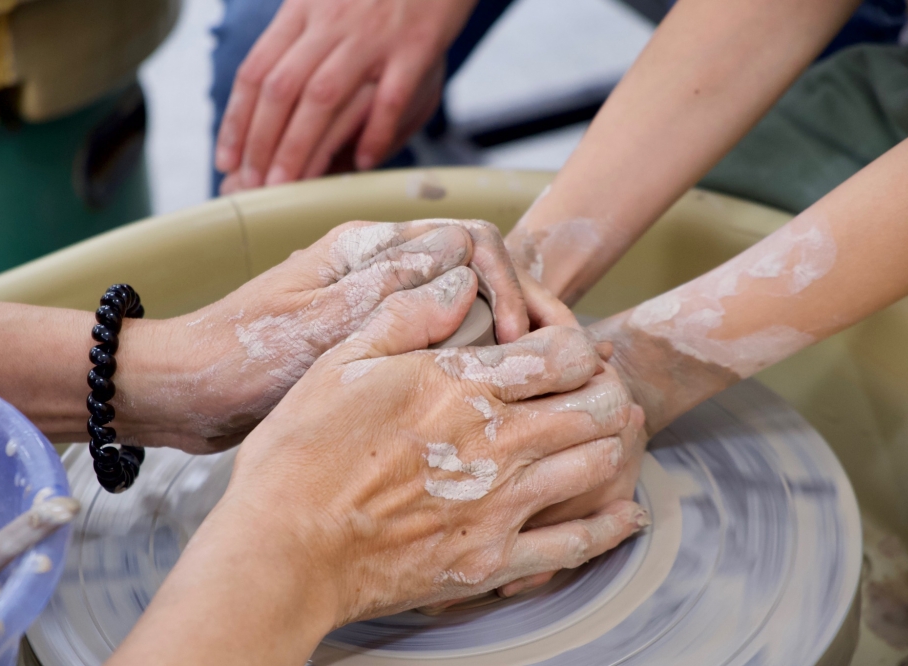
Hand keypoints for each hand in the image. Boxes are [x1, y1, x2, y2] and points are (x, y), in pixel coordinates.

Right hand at [108, 265, 647, 665]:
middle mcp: (497, 441)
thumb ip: (409, 314)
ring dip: (609, 446)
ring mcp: (501, 504)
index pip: (565, 353)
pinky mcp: (493, 560)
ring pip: (599, 464)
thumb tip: (461, 277)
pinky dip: (609, 526)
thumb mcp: (341, 362)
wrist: (283, 550)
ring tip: (602, 440)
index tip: (568, 351)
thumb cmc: (301, 453)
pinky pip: (577, 545)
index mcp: (463, 386)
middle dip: (607, 392)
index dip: (580, 345)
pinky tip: (624, 514)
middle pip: (599, 406)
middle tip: (594, 392)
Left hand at [114, 218, 528, 452]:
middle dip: (513, 305)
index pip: (466, 240)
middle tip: (532, 362)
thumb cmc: (235, 358)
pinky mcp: (371, 336)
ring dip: (496, 331)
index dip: (502, 285)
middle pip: (473, 266)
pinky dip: (467, 353)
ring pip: (460, 302)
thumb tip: (465, 263)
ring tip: (520, 376)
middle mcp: (377, 266)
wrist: (184, 390)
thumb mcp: (314, 328)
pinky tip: (484, 385)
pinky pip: (435, 333)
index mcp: (365, 247)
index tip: (513, 340)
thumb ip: (388, 293)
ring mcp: (376, 301)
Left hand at [215, 0, 476, 192]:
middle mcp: (332, 23)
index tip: (226, 160)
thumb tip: (274, 109)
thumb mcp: (326, 3)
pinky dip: (375, 132)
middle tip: (254, 185)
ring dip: (301, 145)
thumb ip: (302, 47)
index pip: (256, 72)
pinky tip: (362, 162)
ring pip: (324, 96)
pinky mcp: (417, 46)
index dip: (237, 120)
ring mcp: (373, 36)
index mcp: (302, 11)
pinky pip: (391, 97)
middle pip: (282, 89)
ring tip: (290, 185)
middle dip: (263, 142)